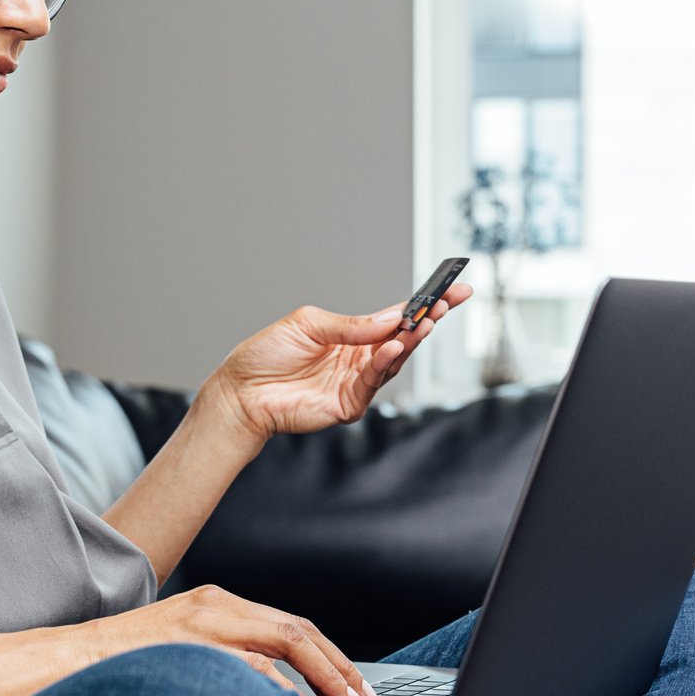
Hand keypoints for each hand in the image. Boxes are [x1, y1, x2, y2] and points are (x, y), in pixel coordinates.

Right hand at [77, 583, 379, 695]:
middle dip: (339, 665)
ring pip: (285, 640)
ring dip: (325, 676)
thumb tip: (275, 695)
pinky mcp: (191, 645)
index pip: (290, 624)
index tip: (355, 685)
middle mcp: (216, 605)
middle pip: (298, 629)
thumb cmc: (122, 664)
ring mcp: (204, 623)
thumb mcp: (182, 651)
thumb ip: (224, 660)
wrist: (65, 659)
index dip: (330, 655)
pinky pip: (251, 666)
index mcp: (216, 603)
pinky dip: (284, 688)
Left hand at [208, 282, 471, 441]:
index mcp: (352, 335)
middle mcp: (359, 358)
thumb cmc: (266, 355)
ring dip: (411, 341)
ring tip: (425, 324)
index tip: (453, 291)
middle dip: (429, 321)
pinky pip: (373, 382)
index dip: (424, 306)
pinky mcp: (348, 404)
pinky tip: (393, 348)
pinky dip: (385, 364)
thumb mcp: (308, 325)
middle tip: (449, 304)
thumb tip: (390, 317)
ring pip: (394, 361)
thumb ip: (351, 324)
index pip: (395, 317)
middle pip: (403, 339)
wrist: (241, 392)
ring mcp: (356, 383)